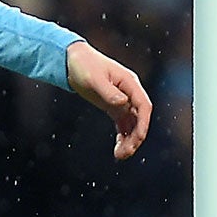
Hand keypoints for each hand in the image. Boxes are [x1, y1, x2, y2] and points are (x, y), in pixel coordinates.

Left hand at [66, 40, 151, 159]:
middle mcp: (129, 92)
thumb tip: (123, 103)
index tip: (138, 138)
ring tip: (120, 156)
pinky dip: (122, 137)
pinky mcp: (113, 106)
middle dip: (136, 137)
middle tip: (125, 153)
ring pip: (132, 124)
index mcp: (129, 83)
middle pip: (140, 118)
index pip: (143, 106)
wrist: (72, 60)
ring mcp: (122, 100)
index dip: (143, 123)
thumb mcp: (94, 79)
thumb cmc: (83, 65)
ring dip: (129, 140)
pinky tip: (118, 149)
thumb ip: (108, 92)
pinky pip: (123, 124)